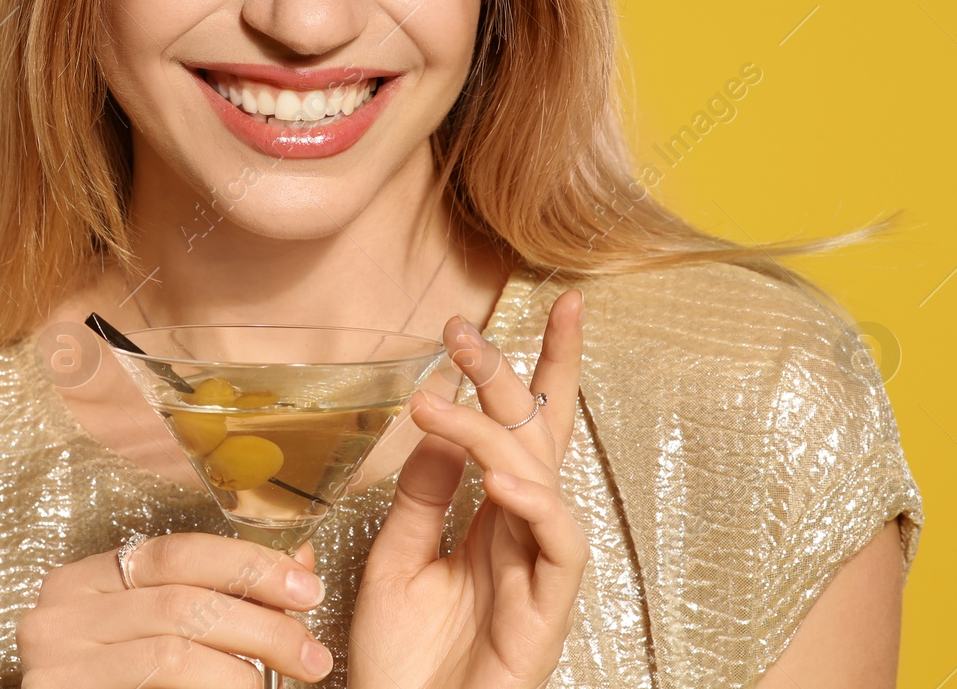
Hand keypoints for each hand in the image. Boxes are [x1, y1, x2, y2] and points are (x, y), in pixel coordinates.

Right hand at [17, 532, 334, 686]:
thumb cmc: (124, 686)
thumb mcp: (161, 631)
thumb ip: (216, 595)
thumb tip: (298, 562)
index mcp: (84, 580)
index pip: (178, 552)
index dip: (249, 565)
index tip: (307, 587)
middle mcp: (59, 613)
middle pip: (182, 601)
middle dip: (261, 624)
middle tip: (311, 653)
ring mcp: (54, 661)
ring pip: (174, 650)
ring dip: (244, 668)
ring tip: (282, 683)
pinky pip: (157, 685)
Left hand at [349, 289, 588, 688]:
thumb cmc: (402, 660)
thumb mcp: (397, 558)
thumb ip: (423, 494)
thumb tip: (442, 422)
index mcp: (492, 518)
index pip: (519, 428)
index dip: (533, 368)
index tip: (533, 304)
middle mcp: (522, 534)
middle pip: (537, 435)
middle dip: (510, 373)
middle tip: (460, 331)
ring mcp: (539, 571)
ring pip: (541, 477)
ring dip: (495, 430)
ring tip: (441, 403)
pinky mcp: (546, 612)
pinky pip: (559, 544)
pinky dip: (535, 502)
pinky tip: (499, 476)